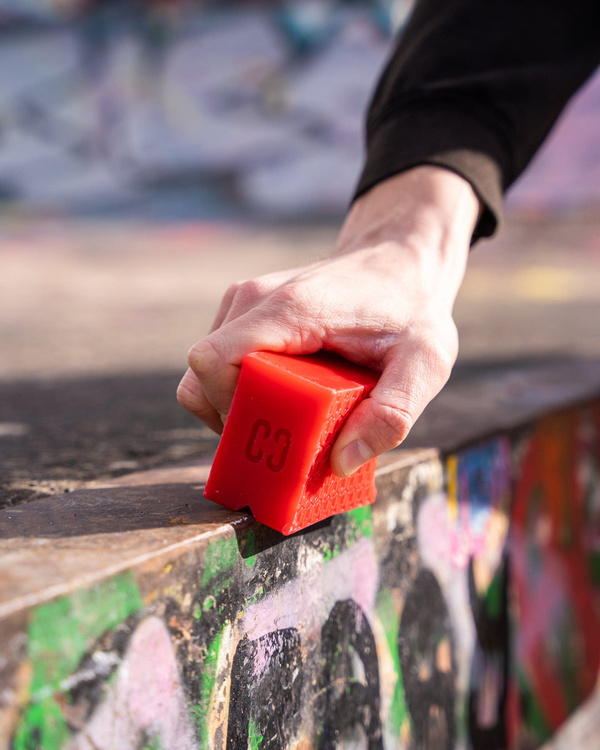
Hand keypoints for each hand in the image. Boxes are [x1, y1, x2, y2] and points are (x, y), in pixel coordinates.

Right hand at [178, 166, 479, 475]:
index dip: (230, 409)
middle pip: (204, 375)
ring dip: (238, 407)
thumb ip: (393, 413)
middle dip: (237, 418)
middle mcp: (255, 300)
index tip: (273, 430)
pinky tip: (286, 396)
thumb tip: (341, 463)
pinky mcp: (246, 313)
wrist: (398, 259)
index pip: (213, 361)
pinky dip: (242, 391)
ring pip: (206, 373)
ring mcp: (245, 303)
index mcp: (291, 309)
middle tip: (287, 435)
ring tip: (290, 417)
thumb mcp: (426, 362)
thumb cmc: (411, 308)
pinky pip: (221, 363)